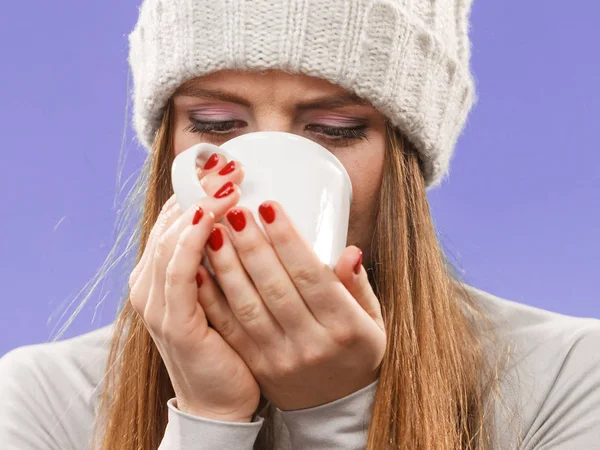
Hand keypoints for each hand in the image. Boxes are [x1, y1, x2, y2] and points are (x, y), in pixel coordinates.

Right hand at [128, 154, 259, 421]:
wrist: (221, 400)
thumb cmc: (230, 343)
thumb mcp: (225, 294)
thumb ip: (231, 260)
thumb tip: (256, 217)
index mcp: (163, 273)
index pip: (174, 220)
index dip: (198, 189)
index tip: (228, 166)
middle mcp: (151, 283)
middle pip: (170, 222)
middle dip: (199, 189)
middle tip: (229, 164)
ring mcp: (157, 301)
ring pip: (173, 240)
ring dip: (200, 205)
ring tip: (228, 180)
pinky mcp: (173, 320)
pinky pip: (179, 272)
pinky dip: (194, 241)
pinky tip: (214, 217)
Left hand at [197, 202, 385, 410]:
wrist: (335, 407)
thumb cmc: (356, 353)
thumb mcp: (373, 321)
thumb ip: (359, 286)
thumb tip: (349, 251)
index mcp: (344, 327)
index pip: (312, 275)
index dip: (287, 239)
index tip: (269, 207)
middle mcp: (310, 344)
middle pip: (275, 287)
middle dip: (252, 245)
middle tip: (234, 210)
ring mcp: (279, 358)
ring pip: (247, 306)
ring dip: (228, 266)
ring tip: (214, 231)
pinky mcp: (256, 366)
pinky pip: (230, 329)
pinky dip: (212, 298)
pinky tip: (199, 270)